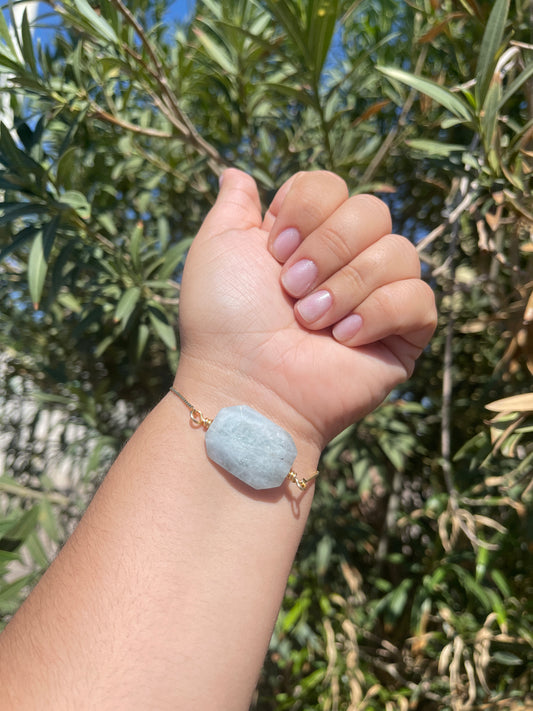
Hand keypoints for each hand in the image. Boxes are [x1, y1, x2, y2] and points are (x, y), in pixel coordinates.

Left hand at [176, 169, 435, 451]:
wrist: (244, 385)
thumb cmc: (223, 322)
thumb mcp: (217, 249)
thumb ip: (232, 206)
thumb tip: (236, 173)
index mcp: (306, 237)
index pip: (333, 186)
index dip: (307, 210)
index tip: (274, 249)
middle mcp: (346, 261)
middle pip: (372, 210)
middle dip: (328, 247)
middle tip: (291, 289)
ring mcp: (377, 298)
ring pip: (400, 251)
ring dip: (347, 286)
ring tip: (311, 321)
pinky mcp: (403, 335)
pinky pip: (418, 298)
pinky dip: (379, 314)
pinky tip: (344, 340)